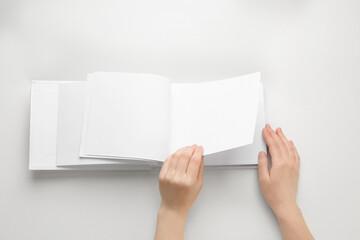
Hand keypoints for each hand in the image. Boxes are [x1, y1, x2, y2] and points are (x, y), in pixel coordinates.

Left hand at [158, 145, 203, 214]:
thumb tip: (200, 156)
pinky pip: (167, 161)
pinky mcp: (162, 175)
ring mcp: (168, 176)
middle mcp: (178, 178)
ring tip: (187, 149)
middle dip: (191, 149)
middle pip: (185, 156)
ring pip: (175, 156)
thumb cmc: (186, 198)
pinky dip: (174, 155)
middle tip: (194, 147)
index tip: (200, 148)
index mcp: (189, 181)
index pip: (194, 160)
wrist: (173, 207)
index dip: (198, 152)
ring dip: (182, 150)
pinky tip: (178, 154)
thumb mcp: (199, 185)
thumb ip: (200, 169)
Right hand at [258, 124, 312, 239]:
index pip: (273, 145)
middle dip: (274, 134)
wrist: (286, 204)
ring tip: (279, 131)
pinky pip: (295, 154)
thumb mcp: (263, 179)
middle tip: (269, 127)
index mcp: (280, 164)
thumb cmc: (274, 194)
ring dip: (283, 138)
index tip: (265, 130)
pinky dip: (292, 146)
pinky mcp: (296, 169)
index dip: (268, 136)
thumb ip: (262, 164)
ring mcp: (293, 165)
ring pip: (289, 147)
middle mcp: (288, 163)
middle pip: (281, 144)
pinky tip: (290, 143)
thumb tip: (262, 153)